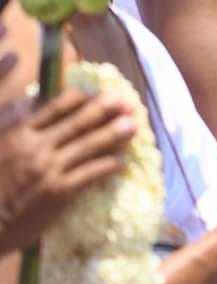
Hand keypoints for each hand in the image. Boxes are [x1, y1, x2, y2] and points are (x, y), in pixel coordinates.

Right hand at [0, 84, 136, 252]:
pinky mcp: (60, 191)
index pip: (56, 107)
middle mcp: (36, 148)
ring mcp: (50, 169)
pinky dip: (109, 164)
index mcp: (19, 133)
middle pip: (78, 122)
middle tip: (125, 102)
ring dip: (114, 134)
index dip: (82, 97)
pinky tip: (121, 161)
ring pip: (89, 146)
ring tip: (133, 125)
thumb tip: (36, 104)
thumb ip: (17, 126)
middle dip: (105, 110)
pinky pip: (92, 173)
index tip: (99, 91)